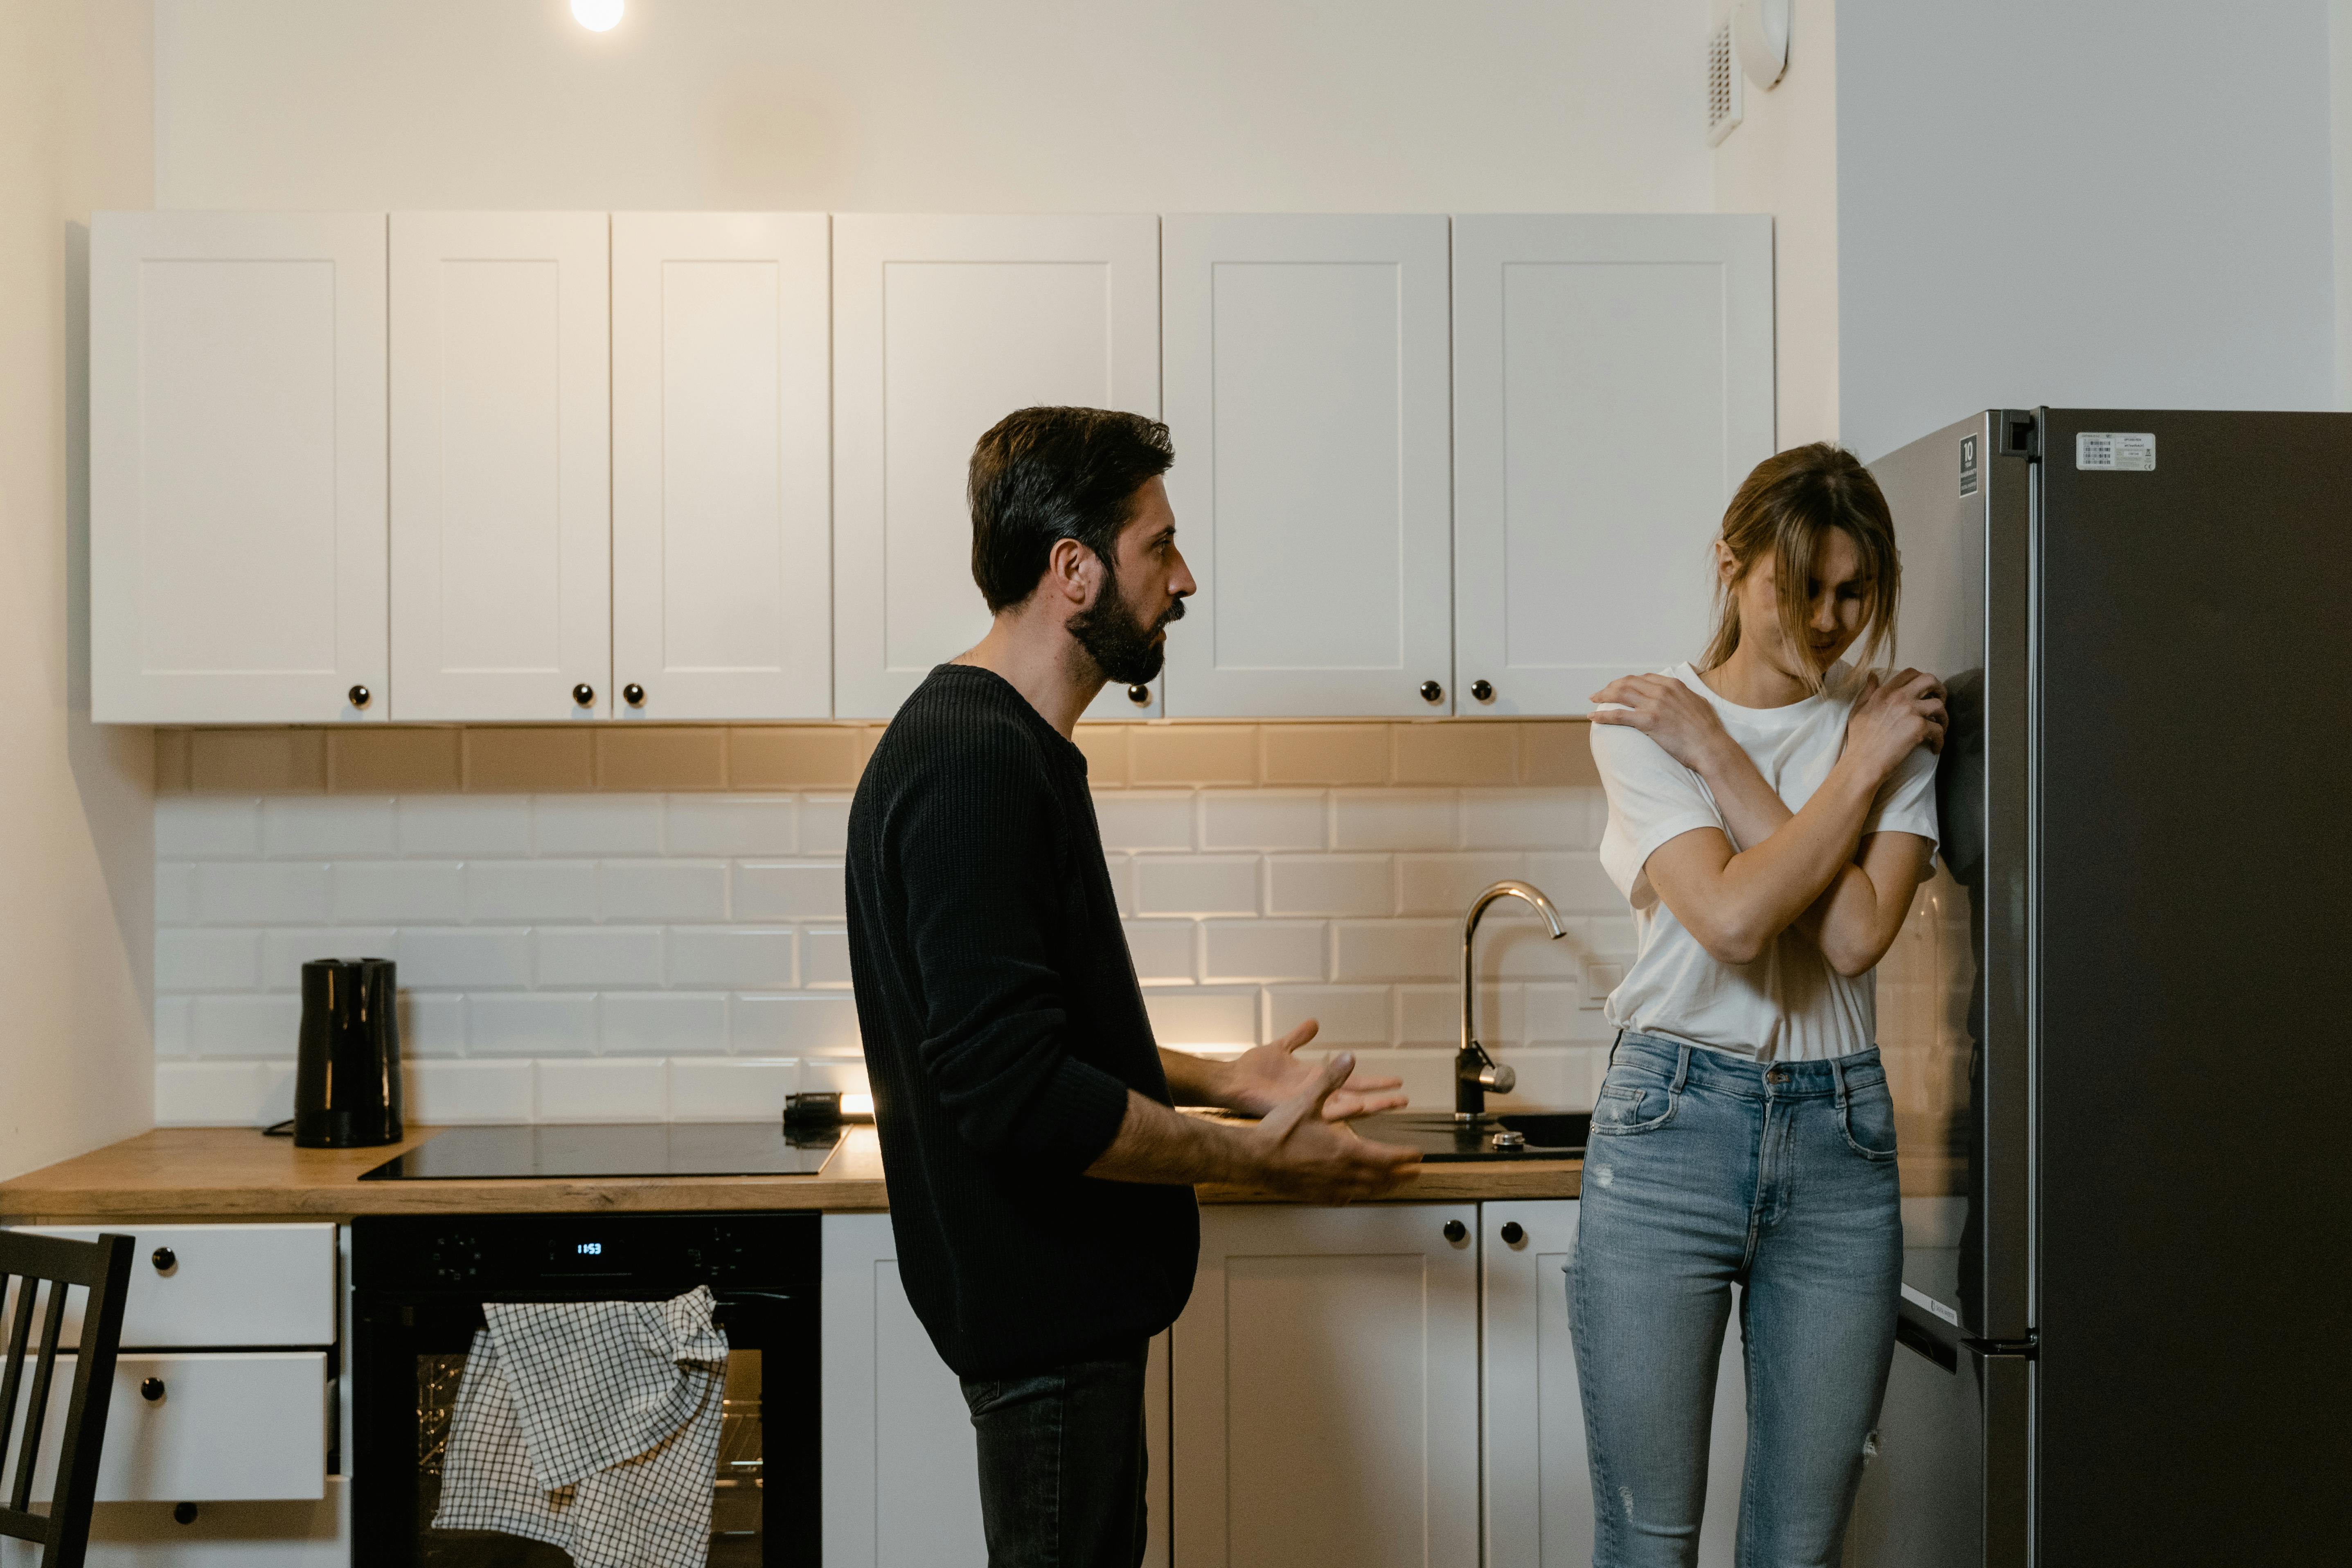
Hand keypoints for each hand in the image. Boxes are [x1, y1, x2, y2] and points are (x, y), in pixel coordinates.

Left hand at [1220, 1020, 1406, 1122]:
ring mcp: (1309, 1105)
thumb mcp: (1281, 1047)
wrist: (1233, 1080)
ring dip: (1369, 1106)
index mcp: (1316, 1081)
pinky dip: (1342, 1110)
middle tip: (1405, 1100)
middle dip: (1381, 1099)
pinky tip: (1359, 1107)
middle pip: (1357, 1097)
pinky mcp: (1297, 1109)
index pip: (1352, 1082)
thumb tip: (1314, 1022)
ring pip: (1347, 1107)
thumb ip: (1299, 1037)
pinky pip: (1324, 1112)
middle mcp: (1317, 1095)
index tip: (1397, 1081)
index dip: (1374, 1082)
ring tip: (1392, 1103)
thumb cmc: (1253, 1068)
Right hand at [1241, 1054, 1422, 1202]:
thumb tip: (1349, 1057)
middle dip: (1402, 1174)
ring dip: (1384, 1187)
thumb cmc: (1280, 1131)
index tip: (1417, 1154)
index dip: (1404, 1156)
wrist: (1254, 1159)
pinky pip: (1345, 1198)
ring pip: (1366, 1190)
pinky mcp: (1316, 1195)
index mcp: (1346, 1149)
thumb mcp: (1307, 1099)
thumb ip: (1331, 1078)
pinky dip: (1358, 1195)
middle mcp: (1343, 1173)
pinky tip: (1357, 1193)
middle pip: (1382, 1178)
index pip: (1386, 1156)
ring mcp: (1330, 1187)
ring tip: (1395, 1184)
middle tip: (1416, 1172)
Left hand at [1589, 674, 1737, 773]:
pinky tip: (1593, 717)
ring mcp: (1654, 705)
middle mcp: (1662, 690)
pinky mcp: (1648, 721)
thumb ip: (1683, 695)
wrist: (1711, 747)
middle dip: (1611, 687)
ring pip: (1620, 694)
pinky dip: (1603, 715)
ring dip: (1603, 696)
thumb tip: (1678, 694)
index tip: (1619, 687)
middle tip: (1601, 694)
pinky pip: (1619, 715)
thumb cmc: (1707, 730)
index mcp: (1673, 684)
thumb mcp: (1697, 702)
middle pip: (1628, 683)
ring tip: (1594, 701)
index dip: (1627, 681)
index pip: (1643, 678)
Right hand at [1843, 668, 1946, 778]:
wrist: (1863, 762)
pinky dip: (1940, 741)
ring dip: (1943, 717)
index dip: (1921, 679)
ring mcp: (1910, 711)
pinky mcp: (1919, 728)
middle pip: (1930, 680)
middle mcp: (1899, 697)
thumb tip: (1873, 676)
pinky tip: (1934, 748)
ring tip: (1940, 727)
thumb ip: (1868, 691)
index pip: (1909, 673)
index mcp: (1885, 692)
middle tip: (1939, 702)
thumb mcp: (1858, 710)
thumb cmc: (1859, 740)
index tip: (1924, 691)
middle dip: (1939, 689)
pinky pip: (1939, 730)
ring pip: (1939, 705)